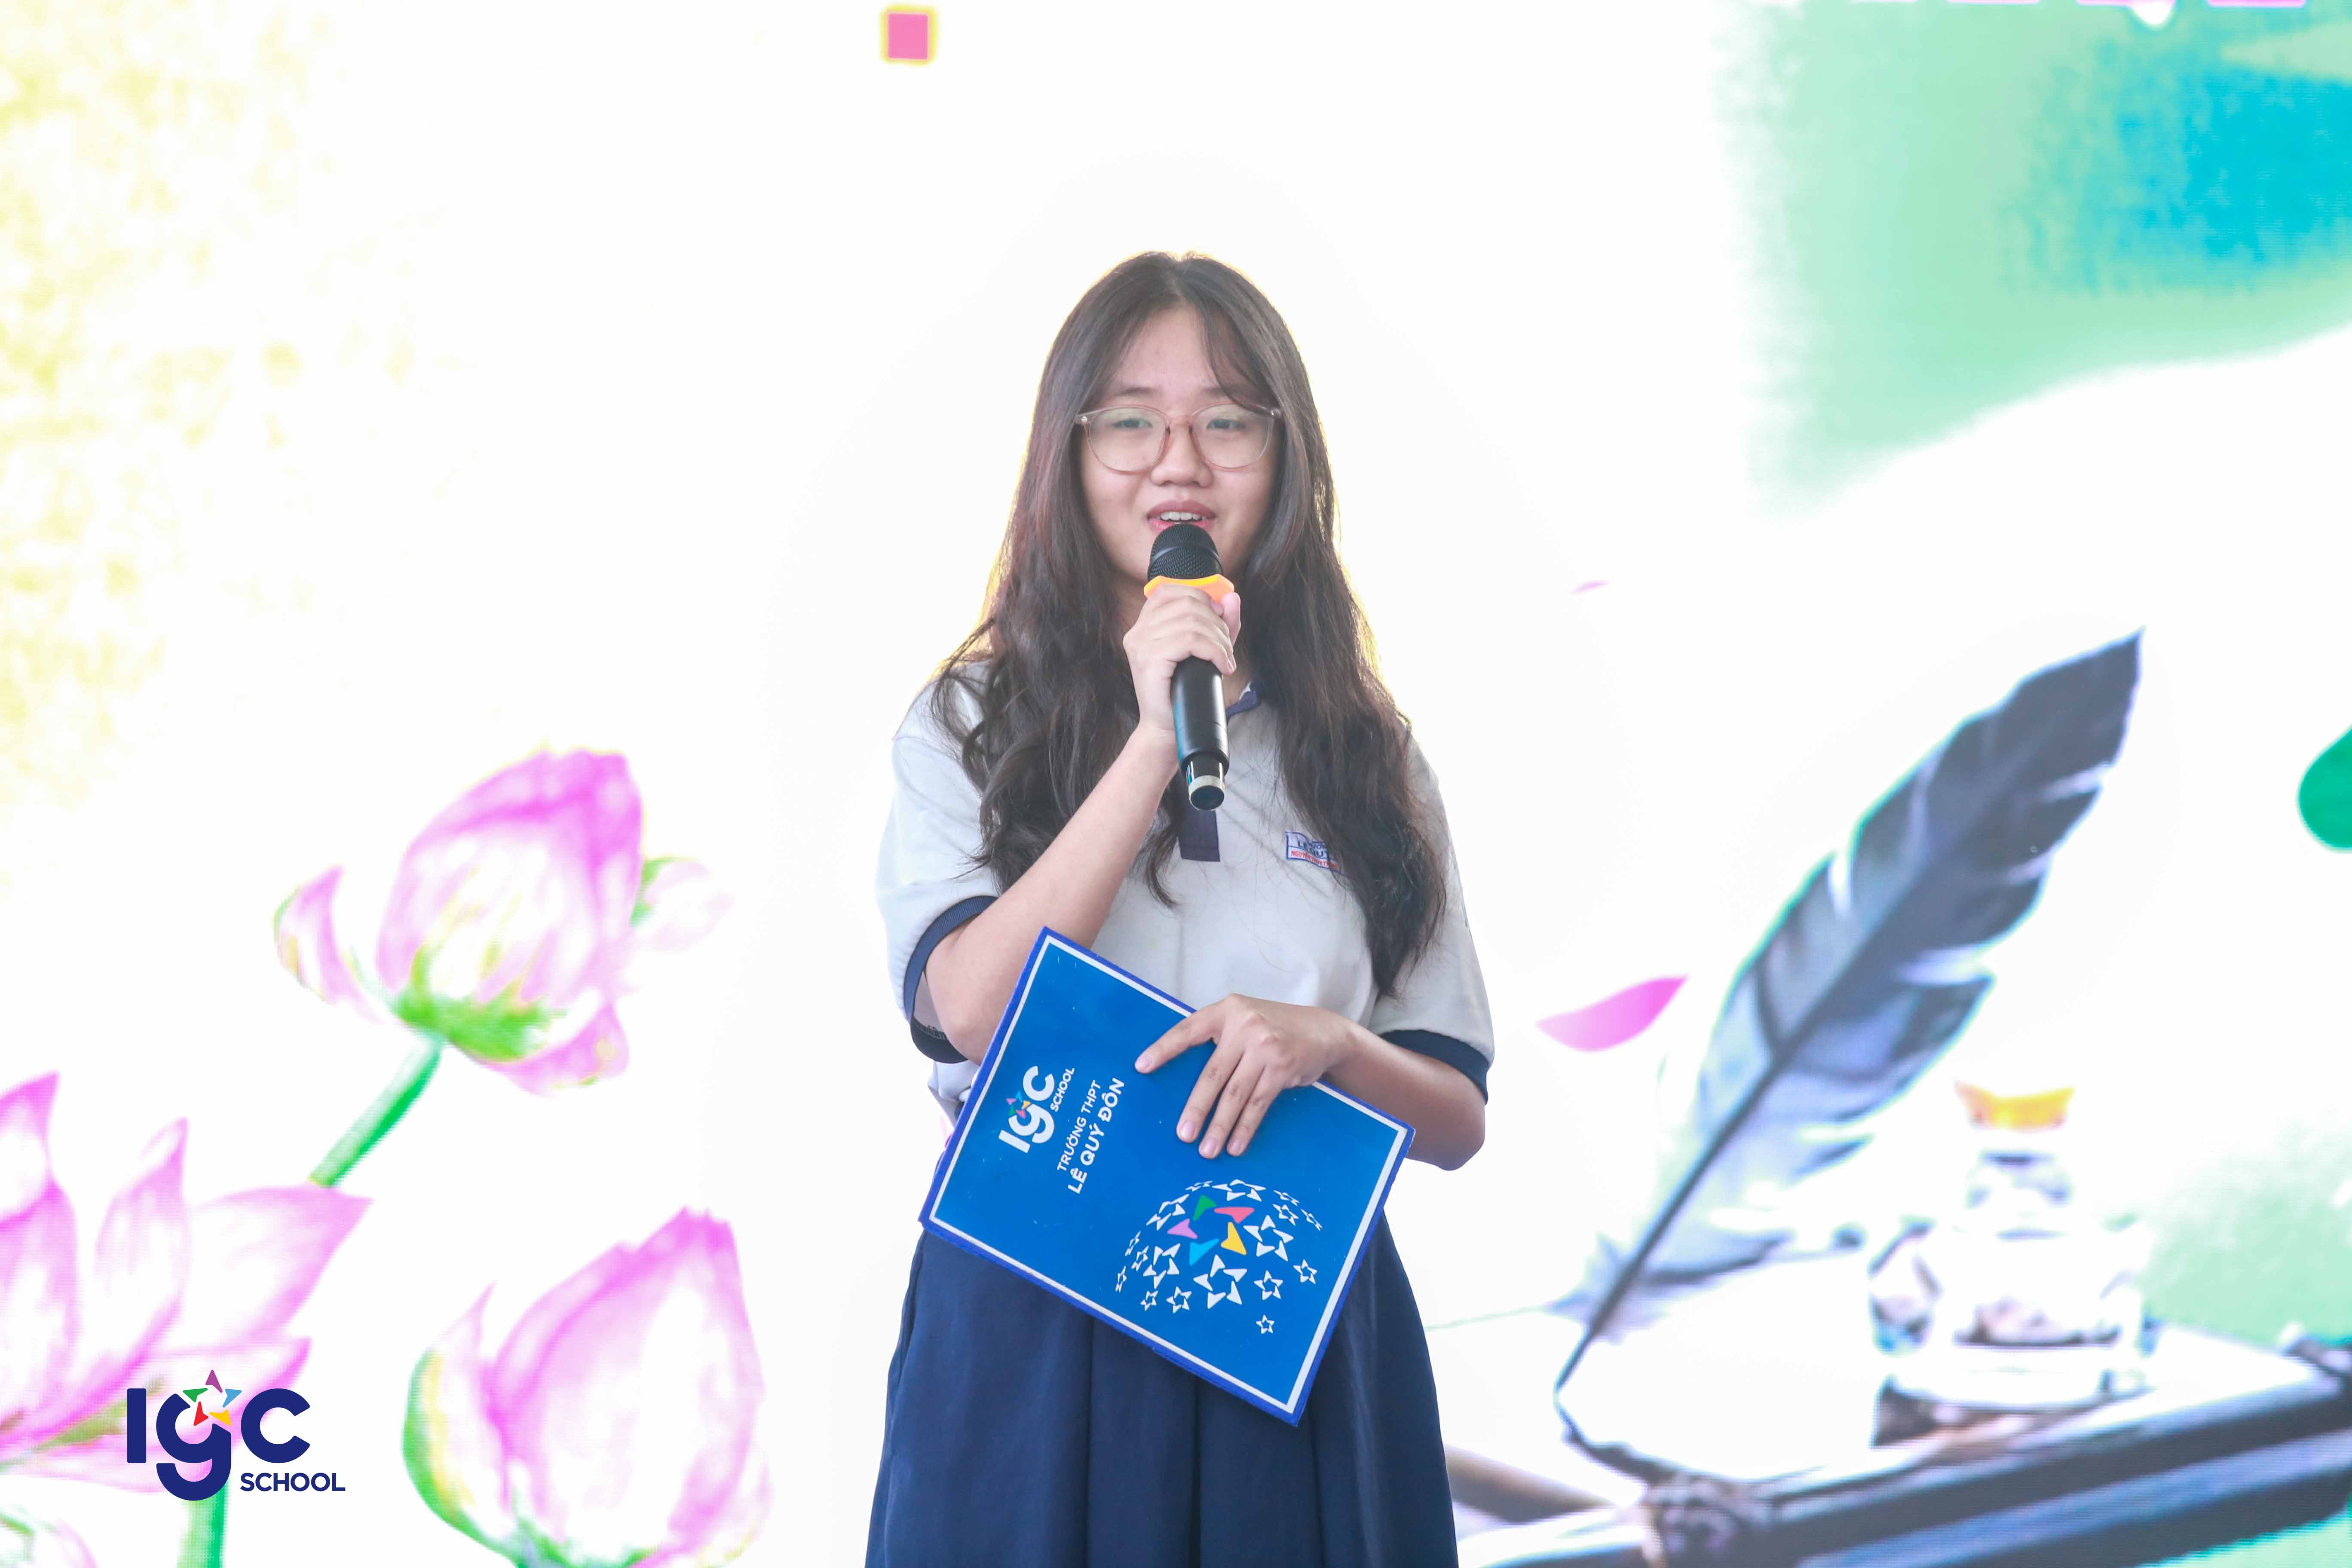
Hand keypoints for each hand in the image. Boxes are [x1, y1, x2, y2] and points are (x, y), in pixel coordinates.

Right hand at [1122, 585, 1241, 739]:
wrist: (1168, 728)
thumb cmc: (1184, 692)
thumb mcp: (1206, 651)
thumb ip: (1220, 623)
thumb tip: (1232, 597)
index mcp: (1144, 625)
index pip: (1170, 590)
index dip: (1200, 597)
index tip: (1218, 618)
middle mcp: (1137, 632)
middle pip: (1186, 603)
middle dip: (1216, 622)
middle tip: (1226, 648)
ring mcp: (1141, 644)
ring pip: (1192, 622)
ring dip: (1218, 640)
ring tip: (1225, 660)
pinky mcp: (1150, 659)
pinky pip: (1190, 640)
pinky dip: (1214, 651)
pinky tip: (1221, 665)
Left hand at [1133, 995, 1361, 1157]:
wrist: (1324, 1031)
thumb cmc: (1274, 1029)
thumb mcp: (1245, 1020)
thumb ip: (1219, 1038)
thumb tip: (1183, 1078)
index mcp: (1226, 1011)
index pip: (1187, 1030)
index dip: (1164, 1049)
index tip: (1141, 1067)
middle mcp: (1244, 1025)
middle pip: (1212, 1074)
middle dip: (1196, 1108)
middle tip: (1183, 1134)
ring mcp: (1265, 1047)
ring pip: (1234, 1094)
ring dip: (1219, 1126)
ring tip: (1207, 1150)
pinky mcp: (1282, 1067)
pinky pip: (1257, 1104)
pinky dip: (1244, 1127)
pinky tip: (1236, 1145)